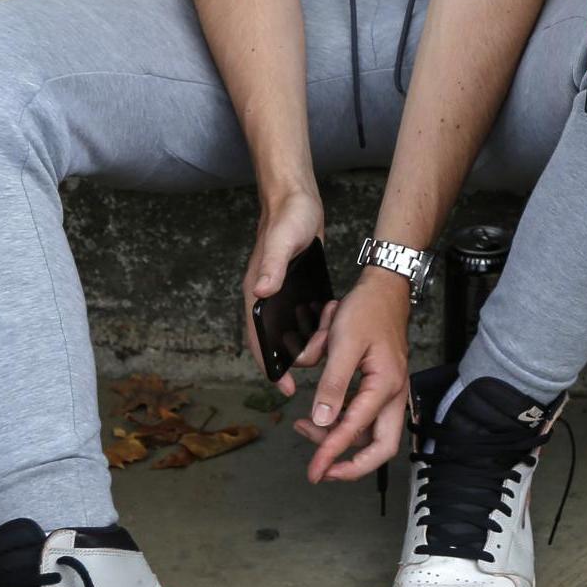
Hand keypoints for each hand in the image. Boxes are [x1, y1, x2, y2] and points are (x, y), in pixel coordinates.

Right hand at [242, 186, 323, 398]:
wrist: (296, 198)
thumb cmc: (288, 218)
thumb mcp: (283, 242)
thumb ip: (273, 266)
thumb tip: (261, 292)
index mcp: (257, 291)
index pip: (257, 338)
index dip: (269, 365)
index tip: (284, 387)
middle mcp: (265, 295)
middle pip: (273, 340)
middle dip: (293, 358)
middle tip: (319, 366)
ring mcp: (279, 292)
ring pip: (288, 330)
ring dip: (305, 342)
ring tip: (328, 349)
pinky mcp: (294, 286)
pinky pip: (299, 316)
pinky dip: (312, 327)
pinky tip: (329, 332)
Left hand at [293, 269, 410, 481]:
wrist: (384, 289)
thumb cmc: (367, 312)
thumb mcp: (343, 345)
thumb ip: (333, 385)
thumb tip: (322, 421)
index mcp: (386, 385)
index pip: (356, 431)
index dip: (332, 454)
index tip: (314, 471)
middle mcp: (393, 394)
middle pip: (381, 447)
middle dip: (351, 465)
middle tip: (321, 471)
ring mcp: (389, 392)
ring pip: (370, 434)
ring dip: (339, 440)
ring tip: (304, 429)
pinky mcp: (381, 387)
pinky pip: (363, 416)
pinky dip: (341, 422)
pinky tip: (317, 416)